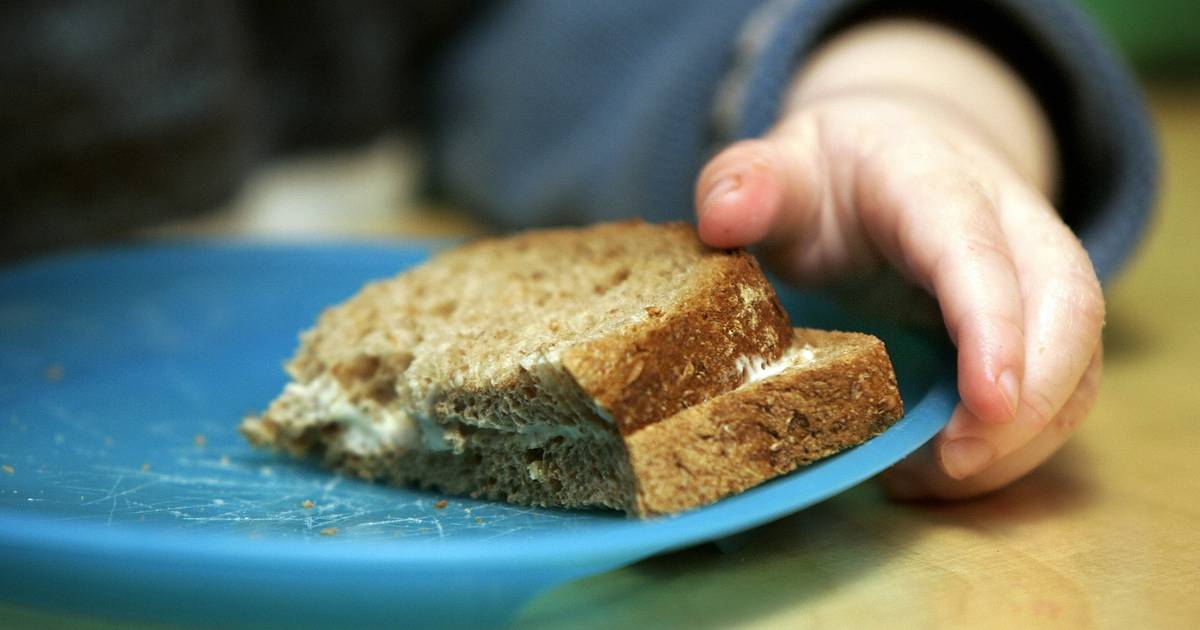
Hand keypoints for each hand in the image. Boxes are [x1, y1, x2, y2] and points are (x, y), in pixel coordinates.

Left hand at [694, 90, 1103, 498]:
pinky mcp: (1038, 323)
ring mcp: (1034, 273)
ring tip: (939, 480)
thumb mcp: (784, 164)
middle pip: (1066, 303)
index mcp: (935, 179)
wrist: (893, 152)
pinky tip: (946, 471)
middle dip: (1032, 396)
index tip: (986, 400)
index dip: (992, 323)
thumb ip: (749, 182)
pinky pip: (1059, 386)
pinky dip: (1017, 441)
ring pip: (1076, 355)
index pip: (978, 248)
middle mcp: (1008, 222)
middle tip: (957, 465)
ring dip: (1025, 434)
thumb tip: (722, 215)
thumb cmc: (833, 172)